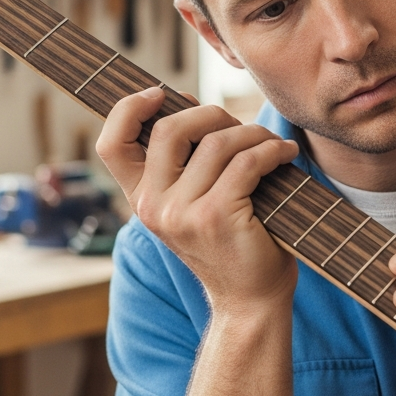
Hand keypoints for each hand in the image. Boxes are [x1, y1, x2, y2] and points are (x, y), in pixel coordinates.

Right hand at [97, 87, 300, 313]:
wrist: (250, 302)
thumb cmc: (230, 245)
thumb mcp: (192, 204)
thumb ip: (182, 164)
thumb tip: (186, 103)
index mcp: (142, 200)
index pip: (110, 145)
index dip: (128, 109)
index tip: (159, 93)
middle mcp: (153, 207)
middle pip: (170, 129)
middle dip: (211, 114)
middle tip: (239, 127)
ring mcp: (182, 214)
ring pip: (217, 142)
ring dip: (253, 134)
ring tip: (271, 144)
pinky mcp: (217, 217)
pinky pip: (247, 162)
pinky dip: (272, 151)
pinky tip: (285, 155)